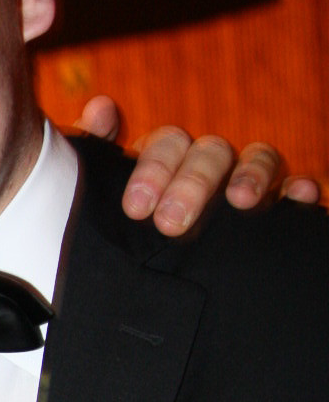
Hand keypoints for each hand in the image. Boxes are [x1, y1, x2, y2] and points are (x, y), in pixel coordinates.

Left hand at [76, 96, 322, 232]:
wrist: (158, 291)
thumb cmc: (133, 236)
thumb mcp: (106, 200)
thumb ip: (99, 156)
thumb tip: (102, 110)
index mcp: (168, 162)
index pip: (167, 143)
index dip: (154, 168)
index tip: (136, 208)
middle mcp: (210, 168)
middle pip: (210, 152)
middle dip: (192, 183)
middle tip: (170, 223)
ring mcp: (248, 184)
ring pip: (258, 159)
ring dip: (251, 174)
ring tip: (240, 201)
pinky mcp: (279, 210)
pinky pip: (297, 189)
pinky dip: (301, 188)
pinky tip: (302, 195)